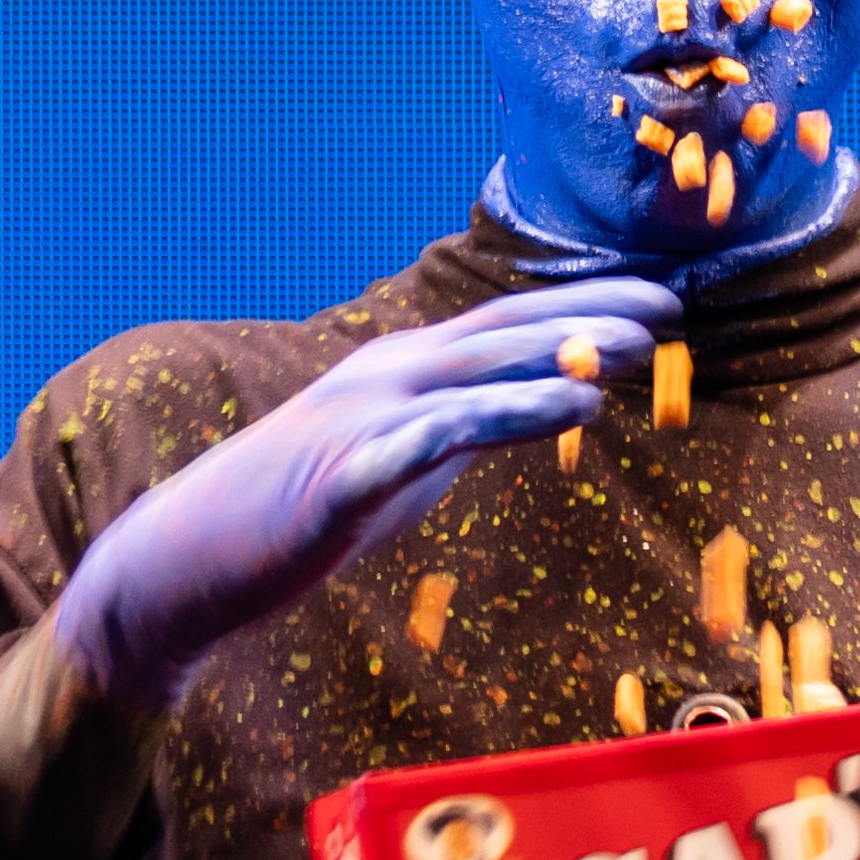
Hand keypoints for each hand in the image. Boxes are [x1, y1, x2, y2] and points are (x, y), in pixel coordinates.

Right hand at [44, 278, 680, 711]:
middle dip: (590, 315)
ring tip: (638, 351)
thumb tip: (531, 413)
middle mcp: (385, 377)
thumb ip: (459, 434)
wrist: (187, 562)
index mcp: (400, 372)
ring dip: (562, 356)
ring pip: (479, 375)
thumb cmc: (296, 513)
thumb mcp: (397, 464)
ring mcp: (363, 420)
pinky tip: (569, 409)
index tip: (655, 297)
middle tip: (673, 306)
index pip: (505, 325)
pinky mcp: (346, 474)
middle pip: (503, 334)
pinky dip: (510, 415)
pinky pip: (440, 439)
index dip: (580, 304)